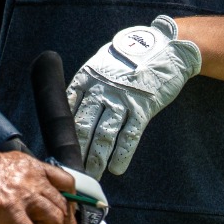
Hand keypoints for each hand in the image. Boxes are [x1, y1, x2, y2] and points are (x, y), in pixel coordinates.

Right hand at [0, 150, 82, 223]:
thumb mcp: (7, 168)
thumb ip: (24, 181)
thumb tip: (33, 205)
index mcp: (33, 167)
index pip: (65, 182)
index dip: (72, 204)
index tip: (72, 221)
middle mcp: (33, 179)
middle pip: (63, 209)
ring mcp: (24, 194)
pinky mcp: (12, 210)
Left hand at [66, 15, 201, 177]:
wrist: (165, 48)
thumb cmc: (129, 59)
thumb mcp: (102, 65)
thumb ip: (87, 86)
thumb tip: (70, 112)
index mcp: (87, 77)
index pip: (68, 109)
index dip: (61, 131)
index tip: (58, 150)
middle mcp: (102, 89)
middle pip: (83, 125)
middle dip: (77, 150)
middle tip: (72, 169)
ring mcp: (123, 98)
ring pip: (105, 133)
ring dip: (97, 157)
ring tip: (92, 175)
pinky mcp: (143, 107)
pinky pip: (130, 134)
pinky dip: (122, 153)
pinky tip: (116, 168)